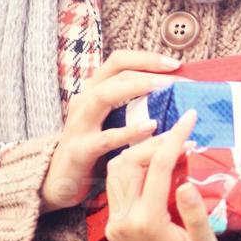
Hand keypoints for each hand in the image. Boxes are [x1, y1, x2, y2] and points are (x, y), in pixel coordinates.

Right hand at [40, 49, 184, 212]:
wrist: (61, 181)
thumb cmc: (96, 148)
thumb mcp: (114, 122)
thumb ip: (136, 106)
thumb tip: (176, 96)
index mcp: (94, 90)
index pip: (118, 62)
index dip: (146, 58)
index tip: (175, 64)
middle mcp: (84, 101)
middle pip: (116, 74)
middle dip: (149, 72)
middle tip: (179, 80)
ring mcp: (78, 124)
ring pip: (104, 96)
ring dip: (136, 88)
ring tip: (164, 88)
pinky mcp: (79, 150)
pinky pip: (105, 138)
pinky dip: (129, 132)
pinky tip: (151, 127)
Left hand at [103, 109, 225, 240]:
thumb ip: (195, 215)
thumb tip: (185, 183)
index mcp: (148, 223)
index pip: (158, 168)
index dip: (175, 138)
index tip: (190, 118)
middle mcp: (124, 221)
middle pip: (129, 162)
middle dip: (154, 141)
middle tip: (181, 132)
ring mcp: (115, 224)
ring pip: (116, 170)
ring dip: (140, 151)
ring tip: (168, 144)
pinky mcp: (114, 225)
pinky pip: (116, 185)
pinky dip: (132, 166)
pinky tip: (154, 162)